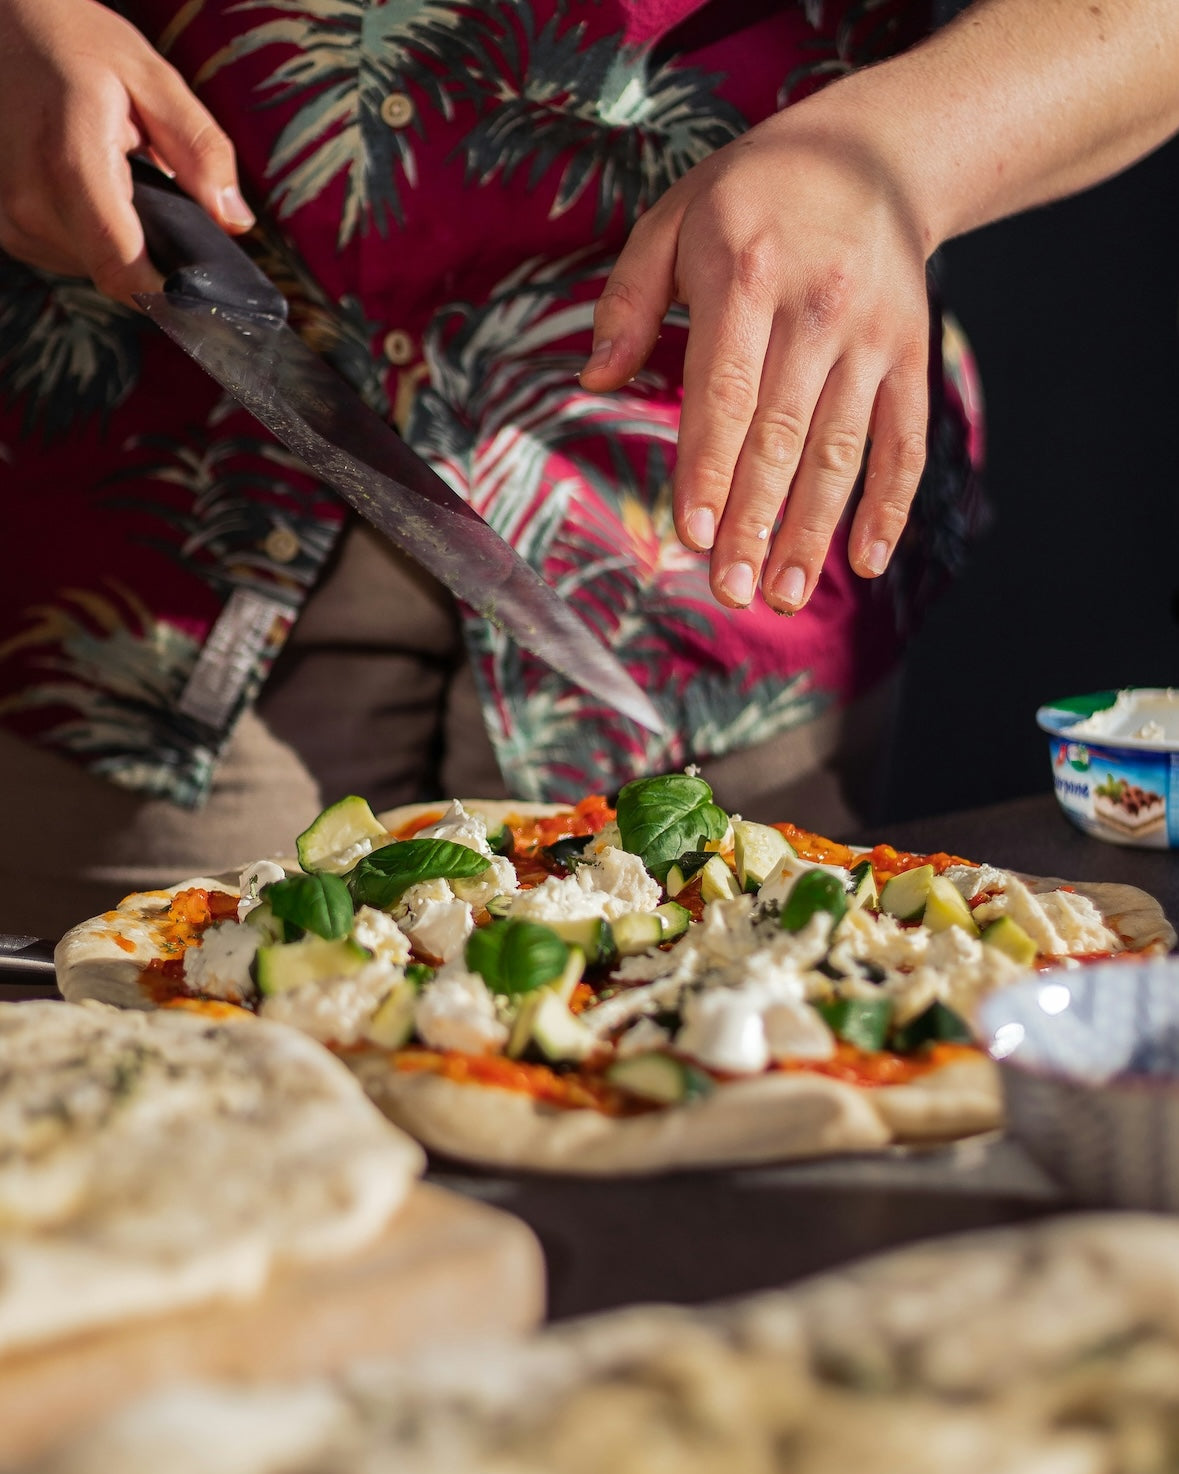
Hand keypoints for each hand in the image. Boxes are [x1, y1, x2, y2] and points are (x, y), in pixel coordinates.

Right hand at [0, 0, 252, 304]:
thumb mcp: (152, 77)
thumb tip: (235, 222)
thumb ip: (200, 151)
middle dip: (154, 252)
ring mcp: (9, 218)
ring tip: (118, 177)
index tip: (206, 298)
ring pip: (93, 268)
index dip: (171, 297)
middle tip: (161, 195)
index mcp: (71, 165)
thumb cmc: (74, 42)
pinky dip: (91, 231)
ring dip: (121, 239)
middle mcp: (30, 203)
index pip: (125, 273)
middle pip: (117, 275)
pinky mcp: (4, 225)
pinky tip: (90, 184)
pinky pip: (67, 254)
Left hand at [581, 106, 930, 611]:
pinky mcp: (911, 356)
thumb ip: (629, 298)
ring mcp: (872, 336)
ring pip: (842, 450)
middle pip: (782, 434)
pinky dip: (890, 505)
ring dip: (813, 531)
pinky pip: (905, 439)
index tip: (693, 534)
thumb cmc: (754, 194)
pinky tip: (867, 562)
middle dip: (755, 521)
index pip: (725, 390)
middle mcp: (818, 308)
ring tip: (785, 597)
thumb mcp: (675, 216)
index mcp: (748, 273)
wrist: (876, 151)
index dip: (710, 467)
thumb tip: (595, 379)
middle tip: (732, 590)